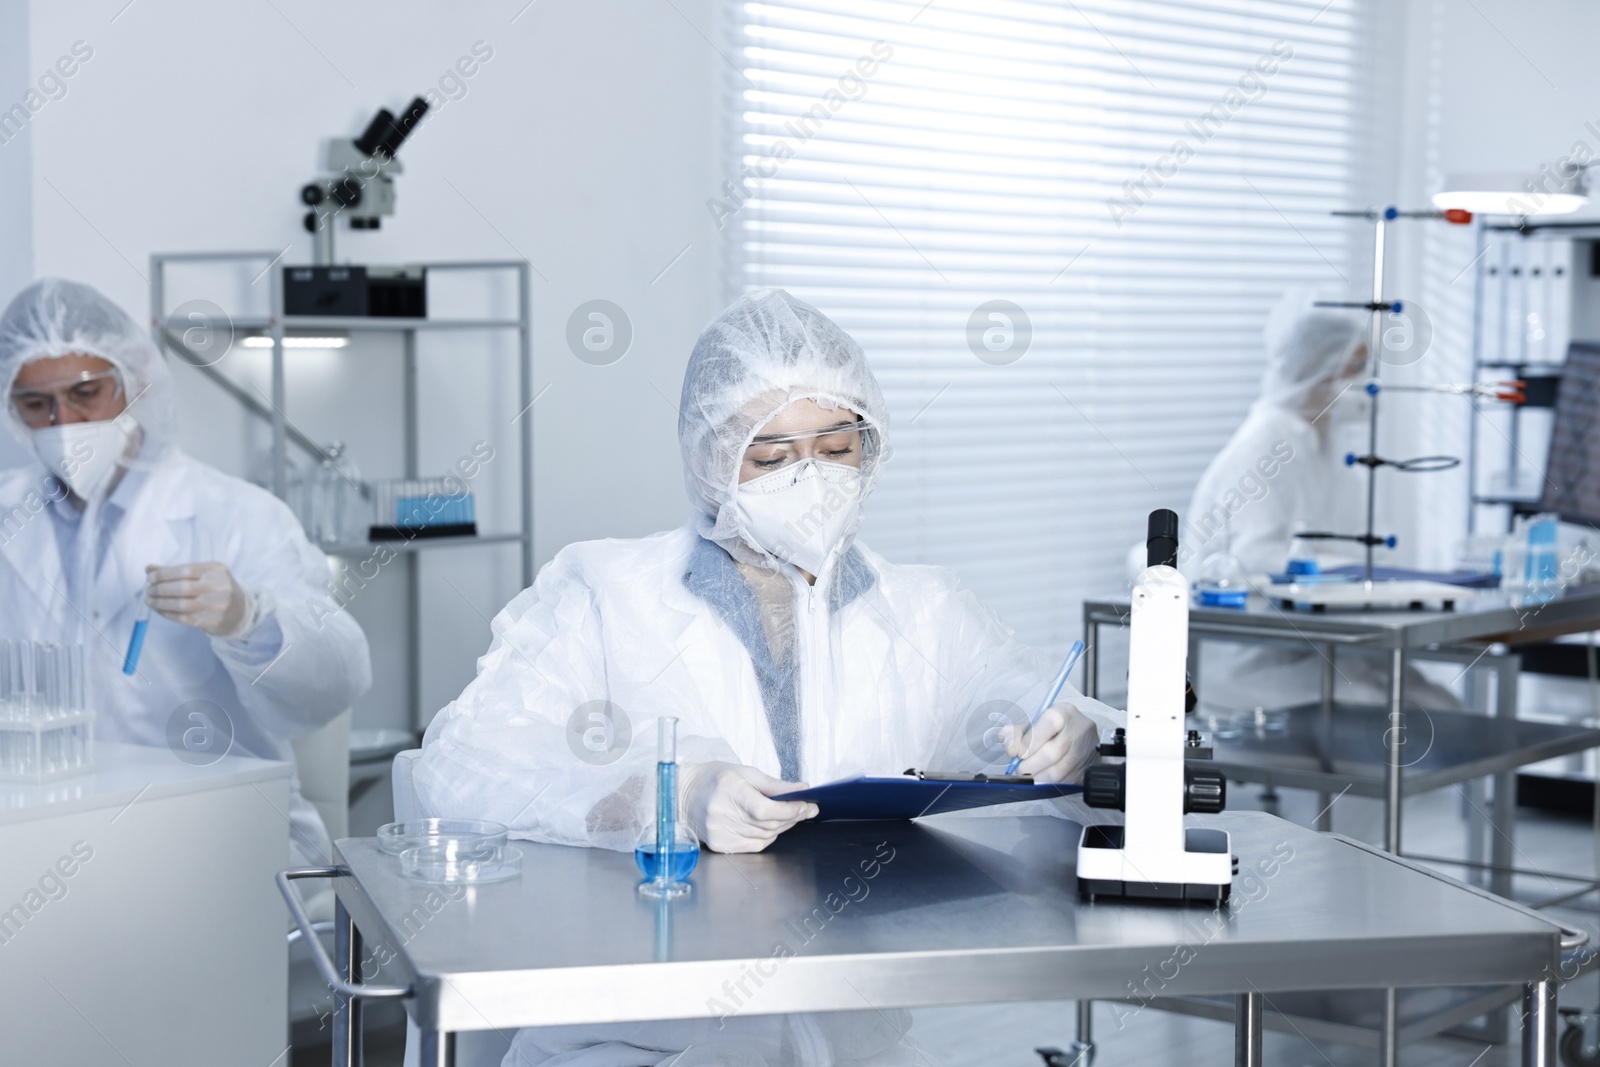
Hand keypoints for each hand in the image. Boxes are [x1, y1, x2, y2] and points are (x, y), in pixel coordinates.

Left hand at [146, 562, 253, 637]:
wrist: (241, 612)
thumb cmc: (216, 589)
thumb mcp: (204, 574)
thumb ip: (178, 571)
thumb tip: (149, 569)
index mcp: (216, 571)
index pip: (185, 570)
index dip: (164, 574)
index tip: (150, 577)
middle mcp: (219, 587)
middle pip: (182, 588)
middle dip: (160, 589)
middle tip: (149, 590)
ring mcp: (217, 606)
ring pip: (181, 604)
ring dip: (160, 603)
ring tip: (150, 601)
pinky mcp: (212, 621)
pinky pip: (183, 618)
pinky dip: (167, 613)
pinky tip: (160, 610)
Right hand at [681, 762, 818, 853]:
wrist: (684, 794)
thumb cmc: (716, 779)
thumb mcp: (746, 772)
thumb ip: (775, 785)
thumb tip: (803, 790)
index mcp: (729, 789)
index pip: (765, 809)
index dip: (790, 811)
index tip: (807, 806)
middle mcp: (721, 813)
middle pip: (768, 824)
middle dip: (792, 817)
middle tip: (806, 809)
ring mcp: (719, 832)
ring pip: (764, 836)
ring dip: (782, 827)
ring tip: (789, 815)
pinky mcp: (719, 844)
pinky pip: (754, 845)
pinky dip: (768, 837)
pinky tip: (770, 826)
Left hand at [1005, 703, 1099, 783]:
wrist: (1080, 737)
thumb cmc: (1052, 730)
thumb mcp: (1034, 723)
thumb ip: (1016, 733)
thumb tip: (1011, 750)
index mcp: (1065, 712)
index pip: (1050, 722)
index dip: (1031, 740)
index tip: (1018, 753)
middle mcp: (1080, 730)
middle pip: (1052, 753)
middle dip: (1029, 765)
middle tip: (1018, 769)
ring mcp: (1086, 751)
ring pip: (1058, 771)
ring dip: (1037, 777)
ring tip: (1026, 776)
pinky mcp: (1087, 769)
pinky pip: (1064, 781)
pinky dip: (1048, 783)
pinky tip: (1040, 779)